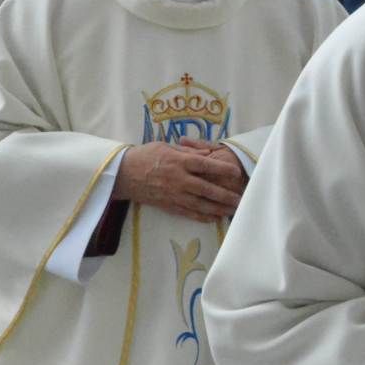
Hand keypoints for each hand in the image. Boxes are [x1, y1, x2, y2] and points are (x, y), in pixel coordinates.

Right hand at [113, 140, 246, 222]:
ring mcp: (173, 194)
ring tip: (232, 210)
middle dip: (226, 195)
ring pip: (200, 204)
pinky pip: (188, 212)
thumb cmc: (144, 156)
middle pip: (207, 189)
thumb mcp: (165, 146)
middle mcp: (178, 179)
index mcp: (178, 161)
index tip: (236, 172)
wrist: (122, 174)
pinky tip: (213, 218)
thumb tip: (207, 154)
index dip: (222, 168)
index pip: (205, 165)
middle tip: (241, 198)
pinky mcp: (168, 204)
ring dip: (218, 208)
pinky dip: (202, 216)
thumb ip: (187, 151)